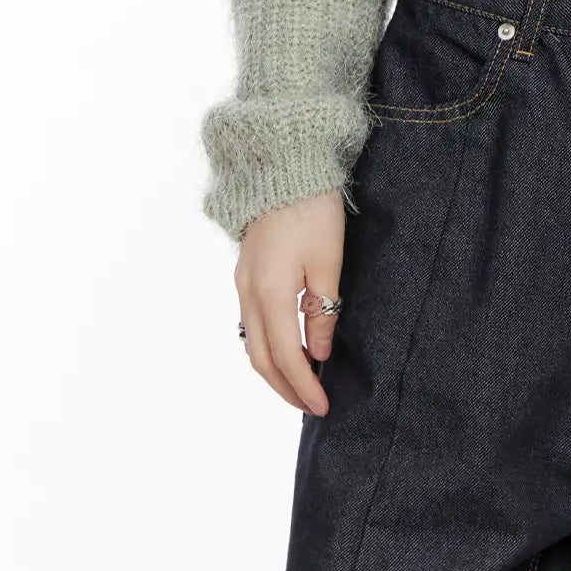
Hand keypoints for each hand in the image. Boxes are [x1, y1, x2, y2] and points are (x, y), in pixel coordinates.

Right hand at [234, 188, 345, 415]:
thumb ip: (322, 310)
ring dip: (274, 368)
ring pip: (251, 342)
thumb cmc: (313, 208)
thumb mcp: (328, 260)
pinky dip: (267, 345)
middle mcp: (248, 292)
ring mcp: (242, 282)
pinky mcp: (246, 271)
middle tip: (311, 406)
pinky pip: (251, 322)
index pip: (285, 355)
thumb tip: (318, 353)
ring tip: (301, 384)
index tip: (323, 406)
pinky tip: (287, 347)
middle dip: (285, 387)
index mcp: (269, 292)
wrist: (284, 163)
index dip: (303, 386)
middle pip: (260, 357)